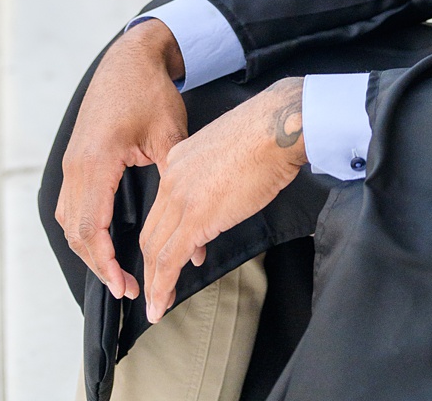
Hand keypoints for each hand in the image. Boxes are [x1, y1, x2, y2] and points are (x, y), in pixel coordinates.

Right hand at [56, 19, 188, 301]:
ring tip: (117, 272)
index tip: (129, 285)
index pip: (91, 230)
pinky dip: (84, 230)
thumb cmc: (152, 93)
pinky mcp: (75, 161)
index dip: (107, 263)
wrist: (129, 59)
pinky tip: (104, 242)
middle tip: (128, 289)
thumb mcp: (171, 136)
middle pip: (76, 234)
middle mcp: (76, 168)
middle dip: (99, 266)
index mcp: (96, 163)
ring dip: (89, 251)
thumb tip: (196, 234)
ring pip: (68, 222)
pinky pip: (70, 206)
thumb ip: (179, 185)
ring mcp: (71, 164)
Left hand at [138, 77, 307, 322]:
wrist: (280, 125)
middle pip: (151, 233)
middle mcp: (171, 179)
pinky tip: (163, 304)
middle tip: (158, 288)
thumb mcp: (233, 147)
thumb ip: (220, 172)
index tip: (173, 256)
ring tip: (158, 305)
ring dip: (155, 282)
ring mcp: (181, 199)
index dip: (164, 236)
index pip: (161, 208)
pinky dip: (162, 287)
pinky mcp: (196, 218)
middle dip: (152, 265)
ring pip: (154, 250)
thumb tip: (228, 193)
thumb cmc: (271, 130)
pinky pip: (169, 261)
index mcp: (178, 160)